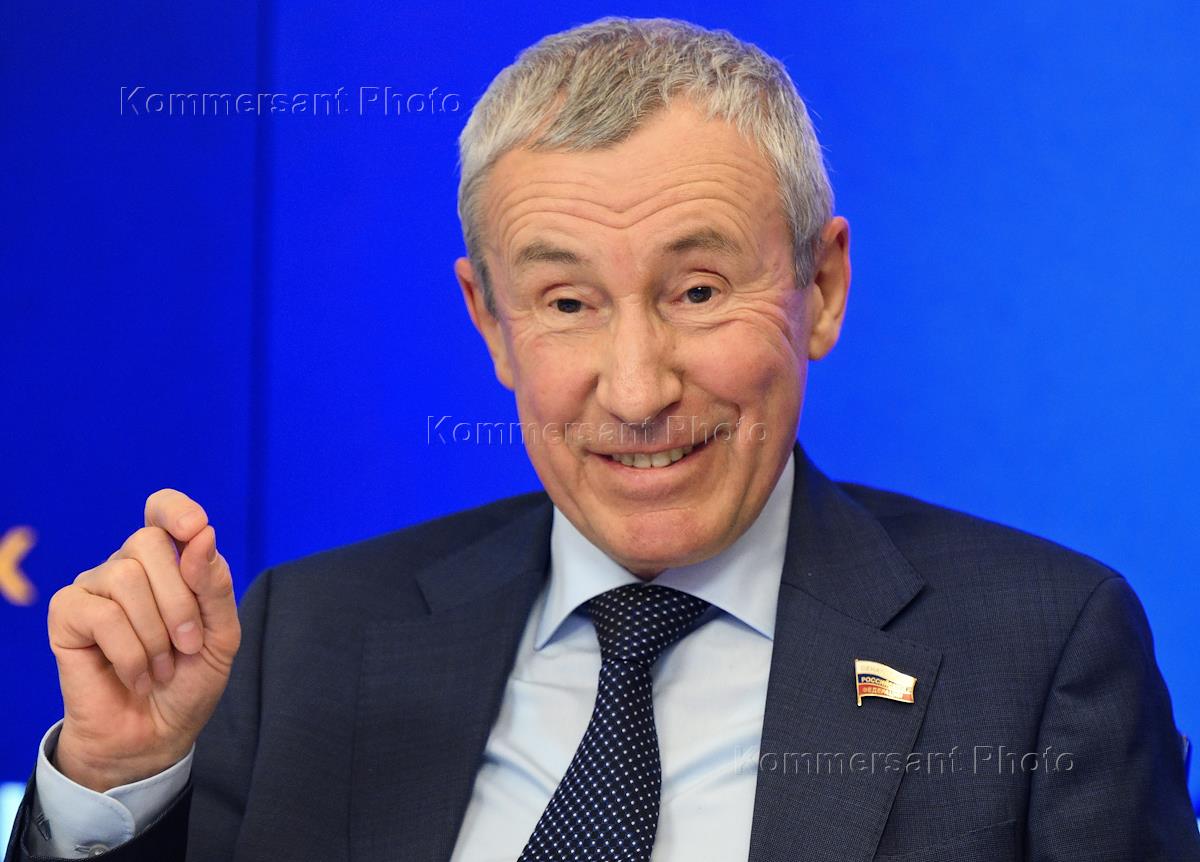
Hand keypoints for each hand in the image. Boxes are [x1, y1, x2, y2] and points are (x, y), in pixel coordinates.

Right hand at [48, 490, 240, 791]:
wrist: (155, 735)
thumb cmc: (189, 680)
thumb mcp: (221, 635)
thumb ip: (214, 585)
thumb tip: (203, 533)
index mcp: (169, 563)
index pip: (162, 509)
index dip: (176, 510)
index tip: (195, 527)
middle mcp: (127, 566)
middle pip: (148, 542)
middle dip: (180, 600)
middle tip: (188, 645)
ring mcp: (94, 588)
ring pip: (125, 578)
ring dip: (155, 634)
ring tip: (161, 668)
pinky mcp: (66, 614)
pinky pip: (100, 614)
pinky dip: (129, 652)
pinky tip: (135, 676)